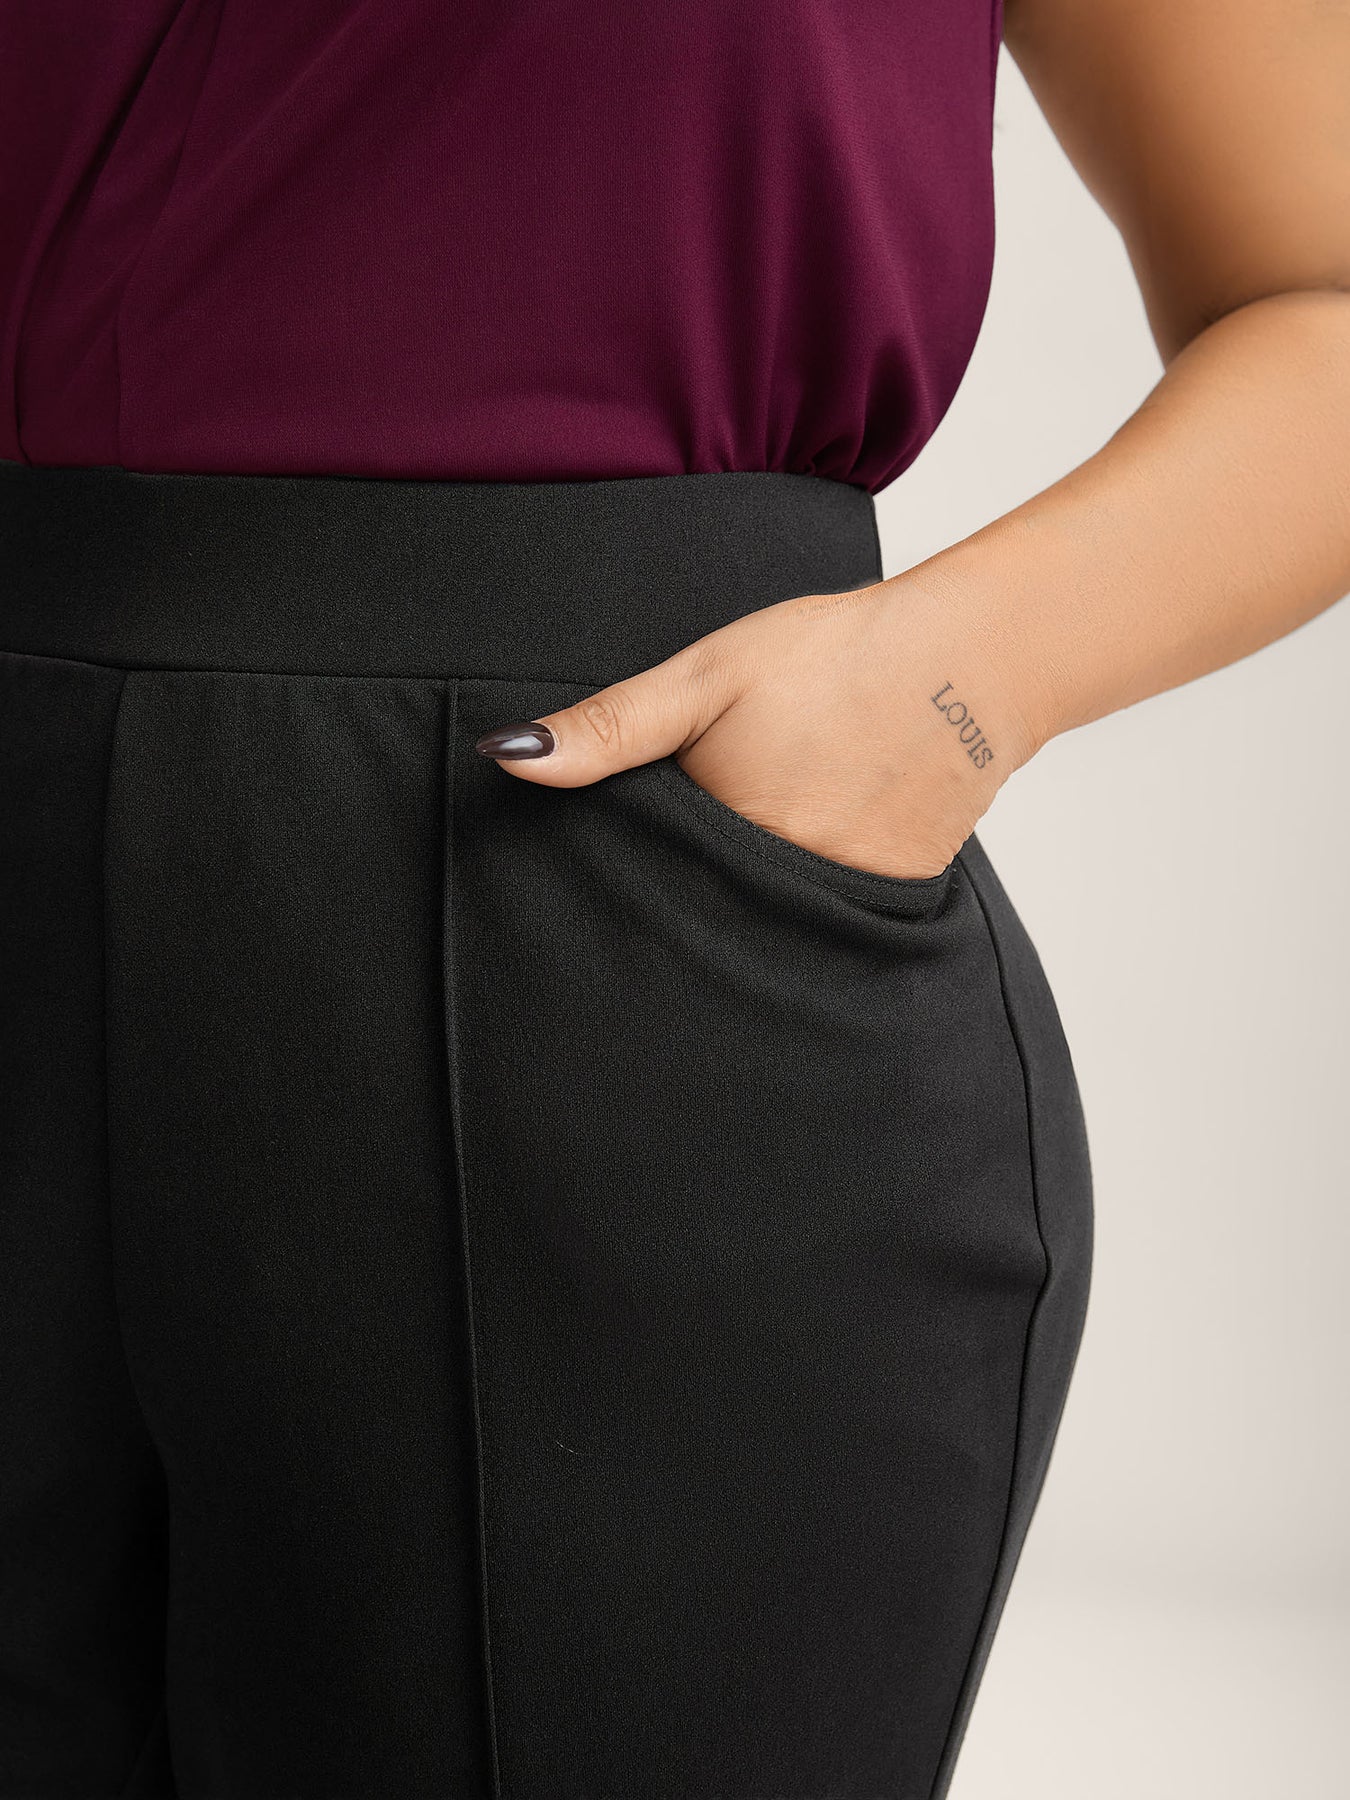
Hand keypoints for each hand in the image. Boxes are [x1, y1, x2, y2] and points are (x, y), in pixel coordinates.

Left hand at [474, 574, 1042, 880]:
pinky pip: (827, 917)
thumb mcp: (703, 678)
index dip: (625, 888)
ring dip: (743, 903)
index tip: (618, 878)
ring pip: (764, 923)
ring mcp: (842, 902)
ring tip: (766, 832)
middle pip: (703, 917)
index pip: (646, 893)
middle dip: (681, 902)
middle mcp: (782, 887)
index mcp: (722, 835)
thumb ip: (609, 728)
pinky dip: (808, 895)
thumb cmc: (831, 657)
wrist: (972, 658)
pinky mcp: (891, 901)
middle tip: (697, 850)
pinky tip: (817, 838)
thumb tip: (507, 757)